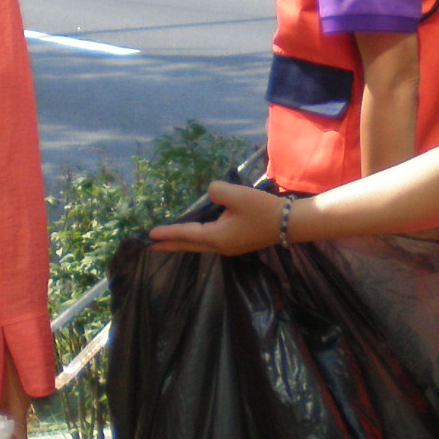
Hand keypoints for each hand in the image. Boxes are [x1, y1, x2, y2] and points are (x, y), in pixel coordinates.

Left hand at [147, 180, 286, 255]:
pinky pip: (209, 242)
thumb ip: (217, 192)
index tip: (150, 235)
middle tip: (149, 246)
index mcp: (217, 237)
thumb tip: (210, 194)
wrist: (289, 222)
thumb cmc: (263, 209)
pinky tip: (194, 235)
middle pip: (189, 246)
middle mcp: (220, 246)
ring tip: (167, 241)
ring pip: (199, 245)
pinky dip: (196, 240)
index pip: (187, 234)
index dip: (168, 232)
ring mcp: (229, 247)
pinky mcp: (237, 243)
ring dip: (182, 242)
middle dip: (170, 245)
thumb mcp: (237, 195)